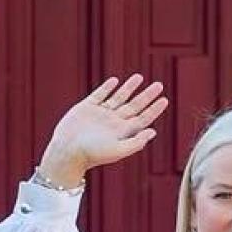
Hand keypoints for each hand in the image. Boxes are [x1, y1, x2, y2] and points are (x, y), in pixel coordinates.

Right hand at [36, 74, 168, 187]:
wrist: (67, 152)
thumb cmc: (93, 155)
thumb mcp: (118, 151)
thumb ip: (136, 142)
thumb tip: (153, 131)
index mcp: (122, 132)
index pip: (143, 118)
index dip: (154, 109)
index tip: (165, 99)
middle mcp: (113, 122)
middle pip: (134, 106)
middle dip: (146, 95)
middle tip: (159, 85)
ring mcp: (100, 114)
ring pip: (118, 98)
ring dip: (129, 88)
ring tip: (139, 77)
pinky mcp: (85, 108)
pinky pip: (99, 95)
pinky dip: (107, 88)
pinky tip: (115, 81)